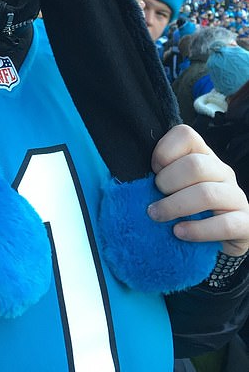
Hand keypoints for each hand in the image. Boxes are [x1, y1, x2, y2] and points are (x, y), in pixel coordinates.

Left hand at [148, 124, 248, 256]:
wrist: (220, 236)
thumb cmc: (189, 207)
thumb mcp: (174, 185)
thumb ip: (161, 175)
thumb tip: (133, 179)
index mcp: (204, 155)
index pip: (186, 135)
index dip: (164, 150)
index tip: (153, 170)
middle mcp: (222, 171)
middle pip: (195, 165)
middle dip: (167, 182)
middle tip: (154, 197)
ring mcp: (236, 196)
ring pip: (207, 194)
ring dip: (175, 207)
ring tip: (157, 216)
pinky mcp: (245, 223)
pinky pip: (225, 224)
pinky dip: (197, 230)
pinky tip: (179, 232)